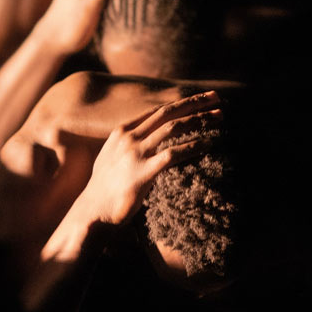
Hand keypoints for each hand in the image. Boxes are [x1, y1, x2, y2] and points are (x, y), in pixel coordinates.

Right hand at [74, 90, 222, 224]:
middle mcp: (129, 138)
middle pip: (167, 113)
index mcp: (122, 132)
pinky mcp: (143, 173)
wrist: (92, 212)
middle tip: (217, 98)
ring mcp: (135, 154)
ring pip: (173, 128)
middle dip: (194, 103)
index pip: (157, 110)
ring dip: (199, 120)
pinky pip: (173, 154)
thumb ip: (127, 145)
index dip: (181, 103)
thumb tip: (146, 138)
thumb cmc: (105, 189)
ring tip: (219, 118)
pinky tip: (209, 143)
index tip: (201, 98)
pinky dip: (194, 146)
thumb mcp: (111, 157)